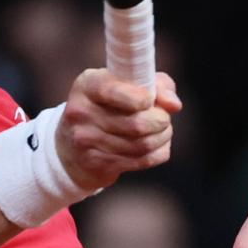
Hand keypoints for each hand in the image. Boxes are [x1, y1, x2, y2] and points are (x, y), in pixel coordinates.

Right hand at [55, 69, 181, 191]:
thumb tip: (174, 105)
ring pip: (142, 144)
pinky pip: (142, 160)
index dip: (141, 97)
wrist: (73, 145)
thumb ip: (156, 85)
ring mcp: (87, 140)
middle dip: (160, 120)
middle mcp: (82, 112)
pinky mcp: (97, 163)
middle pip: (136, 123)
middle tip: (164, 117)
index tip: (150, 99)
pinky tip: (156, 145)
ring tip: (162, 130)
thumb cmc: (109, 105)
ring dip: (162, 136)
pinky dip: (159, 152)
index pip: (113, 90)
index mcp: (87, 85)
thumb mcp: (126, 84)